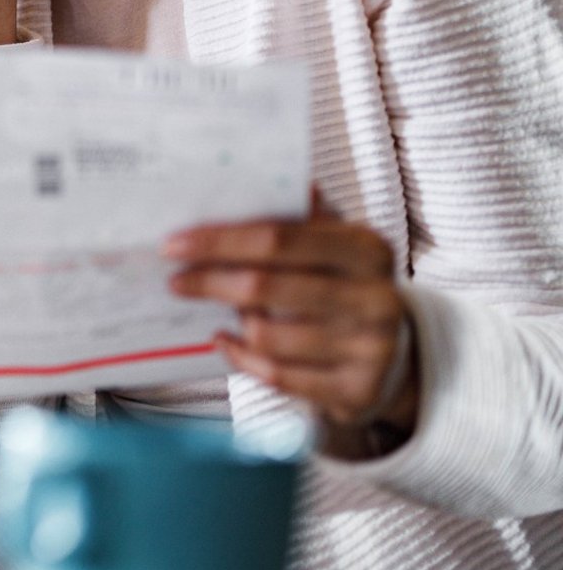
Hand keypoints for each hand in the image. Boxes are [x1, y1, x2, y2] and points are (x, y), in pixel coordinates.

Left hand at [165, 193, 416, 450]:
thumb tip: (236, 177)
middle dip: (209, 281)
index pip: (277, 237)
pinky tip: (228, 341)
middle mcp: (377, 298)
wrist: (395, 354)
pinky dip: (242, 358)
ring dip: (235, 322)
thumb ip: (293, 216)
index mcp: (367, 248)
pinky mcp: (359, 391)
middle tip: (174, 280)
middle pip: (264, 287)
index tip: (173, 244)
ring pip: (267, 335)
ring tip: (224, 310)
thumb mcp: (330, 243)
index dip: (219, 241)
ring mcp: (372, 349)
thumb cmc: (342, 284)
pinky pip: (277, 375)